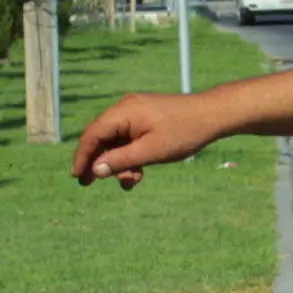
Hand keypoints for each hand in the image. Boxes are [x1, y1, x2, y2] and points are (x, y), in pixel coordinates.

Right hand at [71, 93, 215, 189]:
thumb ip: (120, 161)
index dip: (82, 157)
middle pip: (101, 138)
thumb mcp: (150, 152)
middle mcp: (125, 108)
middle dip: (99, 162)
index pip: (92, 135)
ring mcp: (136, 112)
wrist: (215, 115)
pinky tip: (138, 173)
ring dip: (119, 162)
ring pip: (116, 140)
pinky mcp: (146, 117)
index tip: (77, 177)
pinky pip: (129, 137)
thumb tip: (94, 169)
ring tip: (131, 181)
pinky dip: (131, 155)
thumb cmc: (184, 132)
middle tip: (90, 184)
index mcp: (123, 112)